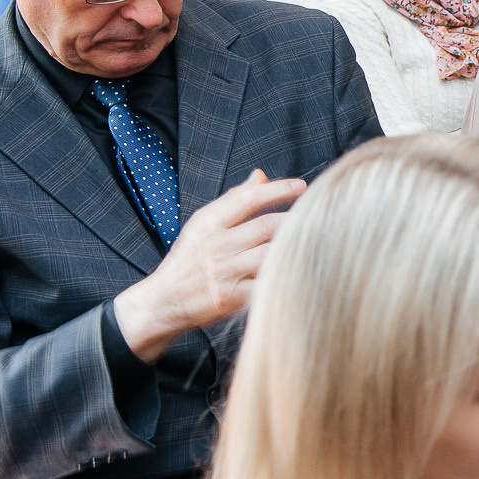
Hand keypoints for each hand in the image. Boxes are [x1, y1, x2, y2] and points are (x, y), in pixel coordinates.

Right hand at [111, 170, 305, 363]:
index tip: (301, 185)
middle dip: (294, 220)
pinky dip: (282, 277)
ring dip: (292, 248)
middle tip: (317, 216)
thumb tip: (260, 175)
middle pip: (266, 226)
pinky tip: (298, 270)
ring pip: (269, 255)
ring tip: (313, 242)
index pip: (247, 198)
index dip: (277, 189)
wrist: (161, 302)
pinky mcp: (228, 297)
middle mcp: (215, 246)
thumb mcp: (202, 226)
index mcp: (209, 223)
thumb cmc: (187, 260)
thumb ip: (233, 200)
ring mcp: (222, 272)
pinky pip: (264, 284)